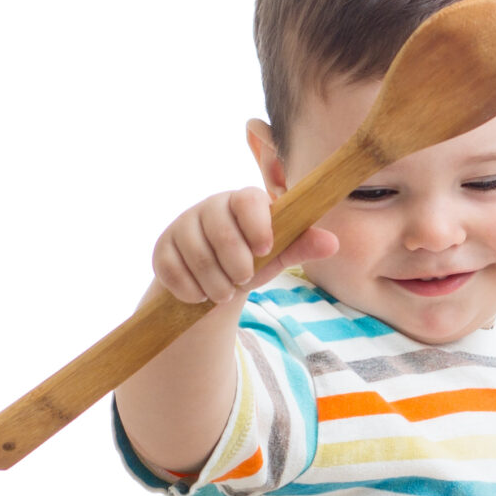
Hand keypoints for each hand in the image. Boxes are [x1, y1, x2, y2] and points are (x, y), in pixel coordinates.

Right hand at [152, 189, 339, 308]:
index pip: (247, 200)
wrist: (215, 279)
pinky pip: (173, 271)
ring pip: (197, 255)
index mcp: (242, 202)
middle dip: (236, 265)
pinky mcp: (163, 248)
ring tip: (224, 292)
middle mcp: (210, 207)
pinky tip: (200, 295)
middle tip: (243, 281)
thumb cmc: (253, 258)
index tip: (265, 249)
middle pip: (221, 233)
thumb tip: (332, 243)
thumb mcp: (279, 254)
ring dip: (216, 283)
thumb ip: (302, 246)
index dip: (257, 225)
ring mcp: (183, 226)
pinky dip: (191, 290)